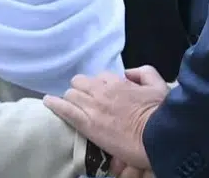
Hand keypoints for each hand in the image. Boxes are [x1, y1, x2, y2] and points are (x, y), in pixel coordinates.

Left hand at [43, 66, 169, 170]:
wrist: (160, 136)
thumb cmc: (161, 113)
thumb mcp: (158, 85)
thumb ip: (144, 73)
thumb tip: (129, 73)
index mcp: (119, 82)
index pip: (100, 78)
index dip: (99, 87)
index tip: (102, 95)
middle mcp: (102, 91)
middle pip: (81, 83)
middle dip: (81, 90)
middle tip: (85, 101)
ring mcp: (93, 107)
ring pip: (71, 94)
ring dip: (71, 99)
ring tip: (70, 106)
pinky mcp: (87, 123)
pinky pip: (64, 109)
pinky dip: (54, 104)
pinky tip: (47, 101)